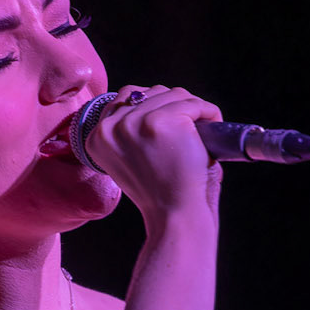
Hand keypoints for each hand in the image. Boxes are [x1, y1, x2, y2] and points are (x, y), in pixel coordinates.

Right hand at [83, 84, 223, 226]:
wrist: (175, 217)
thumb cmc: (160, 194)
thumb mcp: (131, 160)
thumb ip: (130, 130)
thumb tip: (147, 95)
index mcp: (97, 138)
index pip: (126, 97)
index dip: (153, 107)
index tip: (170, 126)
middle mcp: (111, 128)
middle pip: (151, 92)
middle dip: (174, 108)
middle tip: (188, 135)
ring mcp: (135, 122)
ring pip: (173, 95)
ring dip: (193, 111)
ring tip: (200, 136)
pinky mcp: (162, 120)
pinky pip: (194, 103)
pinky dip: (209, 114)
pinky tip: (211, 132)